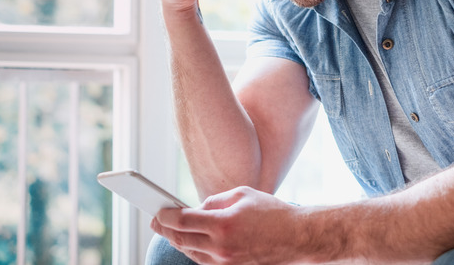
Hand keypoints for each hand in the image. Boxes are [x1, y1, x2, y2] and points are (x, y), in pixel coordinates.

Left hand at [151, 186, 308, 263]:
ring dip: (179, 241)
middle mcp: (222, 247)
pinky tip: (191, 242)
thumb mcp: (242, 195)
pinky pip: (205, 262)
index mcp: (223, 224)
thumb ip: (214, 201)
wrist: (298, 237)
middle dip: (165, 230)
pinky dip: (195, 251)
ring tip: (170, 230)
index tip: (157, 211)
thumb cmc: (271, 212)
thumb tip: (195, 209)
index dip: (165, 216)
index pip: (182, 221)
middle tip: (156, 221)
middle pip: (181, 240)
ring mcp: (227, 263)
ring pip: (191, 254)